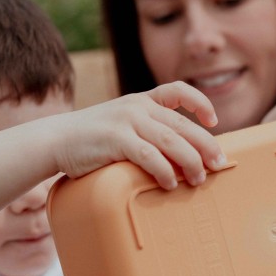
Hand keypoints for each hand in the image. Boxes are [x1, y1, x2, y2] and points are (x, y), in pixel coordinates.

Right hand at [55, 80, 224, 189]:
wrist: (55, 139)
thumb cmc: (92, 139)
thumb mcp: (121, 124)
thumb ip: (147, 131)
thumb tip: (180, 157)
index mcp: (141, 101)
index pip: (178, 90)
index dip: (200, 103)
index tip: (214, 122)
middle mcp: (137, 107)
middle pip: (183, 125)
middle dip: (206, 146)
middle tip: (220, 164)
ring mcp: (127, 122)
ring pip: (172, 141)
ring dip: (190, 162)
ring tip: (199, 179)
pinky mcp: (116, 140)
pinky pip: (149, 156)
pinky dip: (164, 172)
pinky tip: (170, 184)